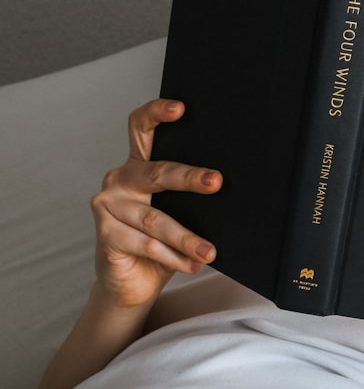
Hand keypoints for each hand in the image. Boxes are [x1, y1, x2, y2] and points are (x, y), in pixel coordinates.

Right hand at [90, 99, 220, 308]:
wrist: (134, 280)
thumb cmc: (164, 240)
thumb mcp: (181, 212)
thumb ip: (194, 196)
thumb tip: (232, 187)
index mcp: (139, 164)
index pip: (142, 127)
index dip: (157, 113)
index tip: (181, 108)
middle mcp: (120, 179)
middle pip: (157, 172)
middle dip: (190, 178)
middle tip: (216, 182)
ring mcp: (108, 205)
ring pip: (155, 219)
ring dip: (187, 237)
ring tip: (210, 251)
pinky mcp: (105, 234)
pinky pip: (146, 245)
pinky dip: (174, 256)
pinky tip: (193, 263)